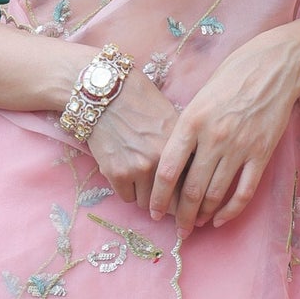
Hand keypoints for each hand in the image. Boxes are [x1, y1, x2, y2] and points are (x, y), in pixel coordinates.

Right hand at [85, 66, 180, 208]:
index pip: (192, 186)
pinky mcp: (116, 173)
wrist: (105, 94)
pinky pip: (127, 197)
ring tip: (141, 179)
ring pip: (147, 202)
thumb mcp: (173, 120)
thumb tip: (194, 176)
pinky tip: (125, 172)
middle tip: (164, 201)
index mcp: (180, 146)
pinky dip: (127, 190)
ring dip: (145, 195)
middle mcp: (162, 160)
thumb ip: (185, 148)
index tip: (189, 204)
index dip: (190, 198)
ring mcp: (138, 168)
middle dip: (169, 204)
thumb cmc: (140, 102)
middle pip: (171, 202)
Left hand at [147, 25, 299, 233]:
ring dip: (202, 214)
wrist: (274, 67)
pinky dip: (230, 211)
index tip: (153, 211)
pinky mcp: (261, 154)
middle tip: (177, 228)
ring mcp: (239, 147)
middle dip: (181, 215)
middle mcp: (213, 138)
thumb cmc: (231, 77)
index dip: (158, 197)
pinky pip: (243, 192)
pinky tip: (220, 219)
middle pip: (190, 189)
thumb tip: (172, 161)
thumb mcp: (198, 98)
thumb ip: (185, 129)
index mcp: (191, 122)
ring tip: (195, 223)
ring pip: (214, 194)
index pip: (167, 170)